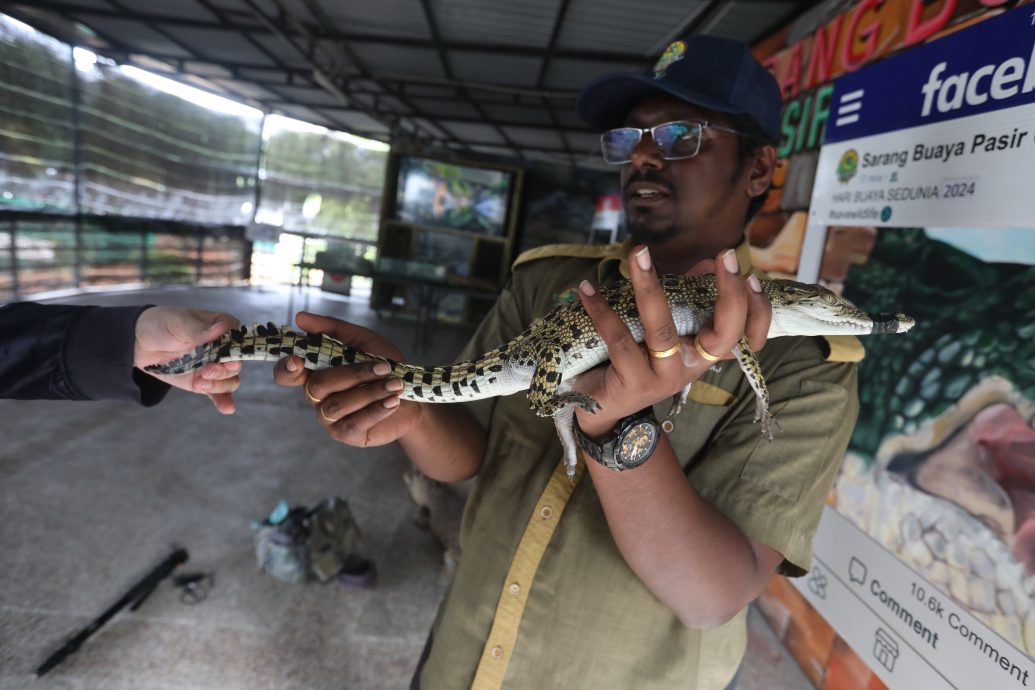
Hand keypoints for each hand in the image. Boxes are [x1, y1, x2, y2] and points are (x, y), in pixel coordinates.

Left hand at [134, 306, 242, 413]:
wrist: (138, 343)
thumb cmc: (161, 325)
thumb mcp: (178, 323)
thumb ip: (199, 329)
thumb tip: (222, 328)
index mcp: (220, 327)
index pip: (239, 337)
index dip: (237, 347)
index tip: (228, 355)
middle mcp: (222, 348)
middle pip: (237, 363)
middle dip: (225, 370)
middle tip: (207, 371)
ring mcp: (214, 366)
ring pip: (230, 380)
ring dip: (219, 385)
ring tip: (200, 384)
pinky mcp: (203, 382)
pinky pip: (219, 394)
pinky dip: (224, 401)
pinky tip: (227, 408)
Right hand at [272, 311, 422, 446]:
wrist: (412, 396)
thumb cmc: (385, 367)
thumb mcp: (364, 341)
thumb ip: (333, 329)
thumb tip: (300, 317)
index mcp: (316, 371)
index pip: (286, 374)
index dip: (286, 369)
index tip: (298, 361)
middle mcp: (317, 396)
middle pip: (317, 386)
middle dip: (353, 374)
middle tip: (385, 368)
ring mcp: (329, 417)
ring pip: (337, 405)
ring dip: (370, 392)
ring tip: (395, 384)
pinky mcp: (346, 433)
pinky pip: (354, 423)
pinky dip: (376, 410)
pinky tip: (393, 401)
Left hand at [573, 245, 770, 437]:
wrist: (603, 405)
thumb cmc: (636, 357)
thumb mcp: (664, 328)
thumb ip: (686, 297)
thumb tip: (706, 262)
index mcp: (705, 352)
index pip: (747, 337)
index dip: (758, 312)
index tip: (753, 278)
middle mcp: (691, 366)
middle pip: (724, 335)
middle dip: (730, 293)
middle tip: (725, 255)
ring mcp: (664, 377)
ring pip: (661, 330)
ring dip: (648, 286)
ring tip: (638, 254)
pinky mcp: (633, 383)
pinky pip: (618, 340)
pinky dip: (601, 310)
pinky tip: (587, 289)